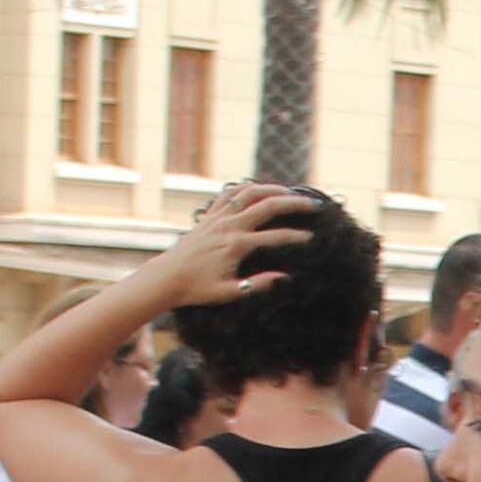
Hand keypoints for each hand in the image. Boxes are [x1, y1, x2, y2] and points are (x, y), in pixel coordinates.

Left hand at [138, 183, 316, 313]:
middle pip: (267, 205)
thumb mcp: (229, 293)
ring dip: (272, 189)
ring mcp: (218, 217)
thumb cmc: (197, 289)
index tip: (311, 238)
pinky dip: (246, 188)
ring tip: (290, 193)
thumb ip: (258, 285)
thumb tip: (284, 277)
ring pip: (249, 192)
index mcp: (236, 245)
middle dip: (294, 204)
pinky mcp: (209, 215)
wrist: (167, 277)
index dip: (296, 237)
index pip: (275, 237)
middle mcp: (228, 226)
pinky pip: (229, 193)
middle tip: (313, 206)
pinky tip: (258, 190)